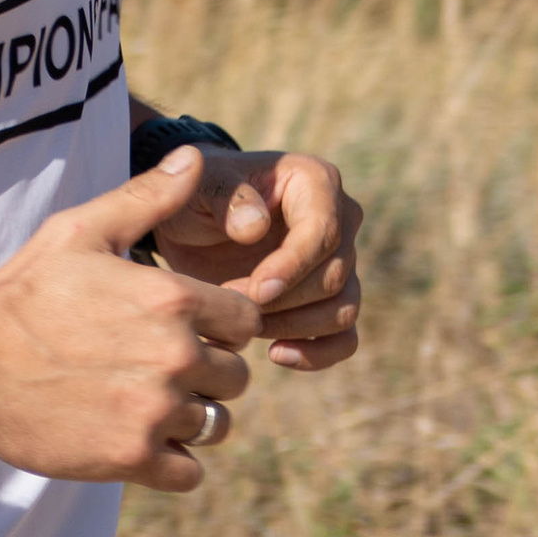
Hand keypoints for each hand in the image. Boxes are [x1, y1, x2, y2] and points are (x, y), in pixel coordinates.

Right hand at [0, 149, 257, 490]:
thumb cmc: (21, 293)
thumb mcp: (81, 231)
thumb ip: (146, 198)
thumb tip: (194, 157)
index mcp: (173, 299)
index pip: (246, 323)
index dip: (220, 329)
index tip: (183, 332)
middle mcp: (175, 355)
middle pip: (236, 378)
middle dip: (206, 376)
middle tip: (155, 372)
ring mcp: (155, 411)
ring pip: (215, 426)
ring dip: (189, 420)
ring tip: (143, 407)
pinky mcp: (131, 458)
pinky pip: (189, 473)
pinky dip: (170, 462)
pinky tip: (136, 440)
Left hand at [142, 142, 363, 372]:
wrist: (192, 223)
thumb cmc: (196, 197)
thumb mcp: (198, 187)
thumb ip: (226, 197)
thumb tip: (256, 228)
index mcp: (316, 182)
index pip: (323, 232)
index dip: (292, 267)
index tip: (254, 292)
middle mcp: (341, 220)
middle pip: (333, 277)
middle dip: (281, 301)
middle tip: (228, 305)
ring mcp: (341, 262)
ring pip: (342, 309)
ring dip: (293, 327)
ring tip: (243, 326)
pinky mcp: (330, 300)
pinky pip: (344, 337)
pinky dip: (317, 353)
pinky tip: (275, 354)